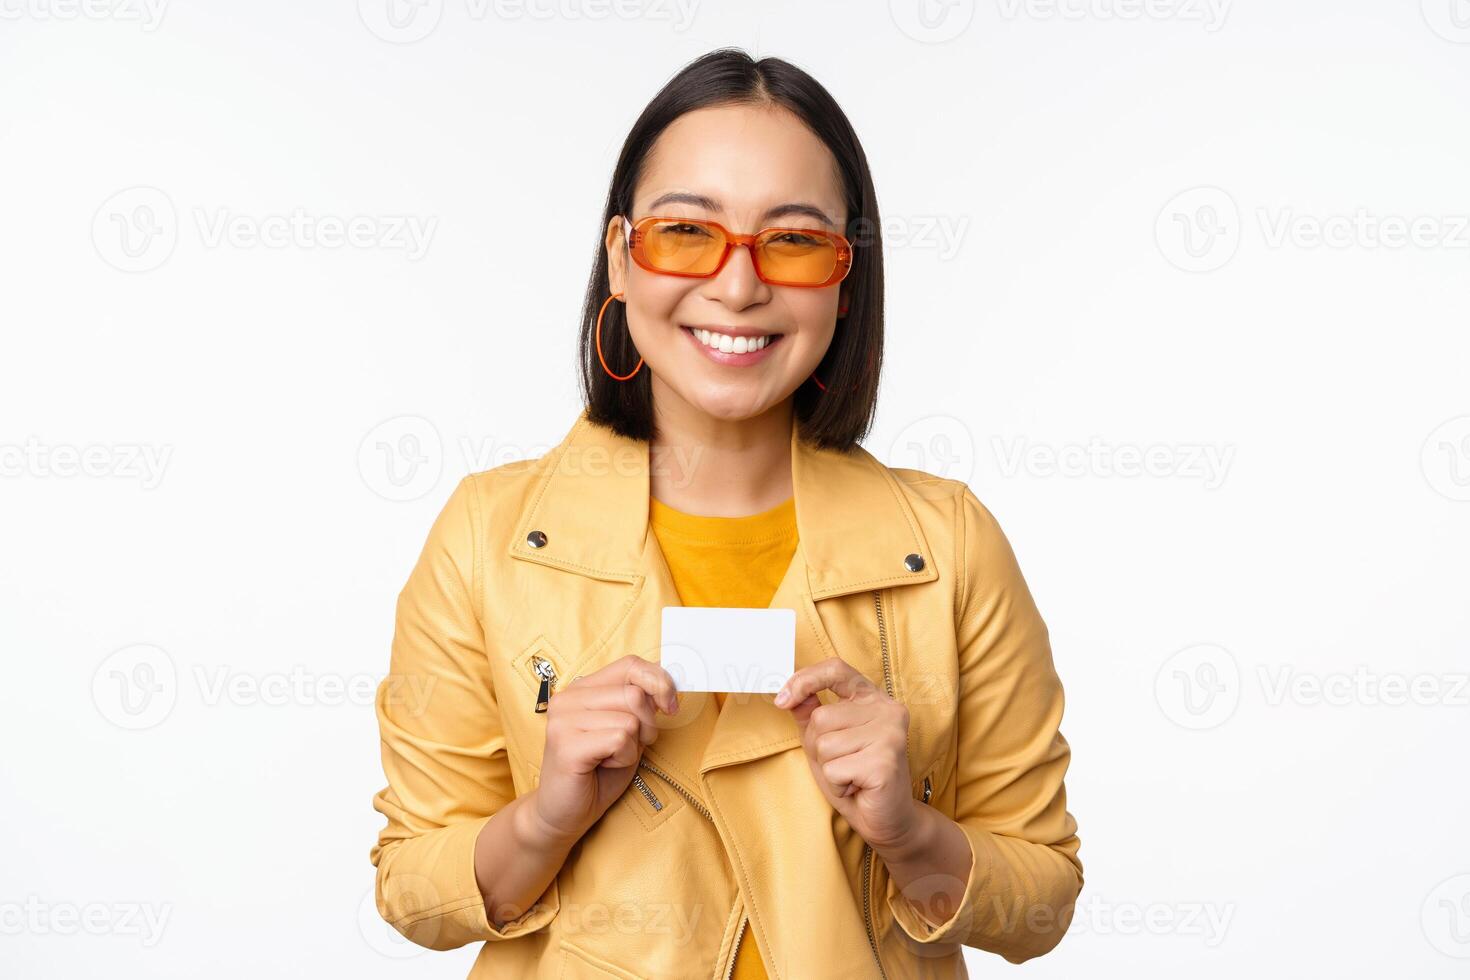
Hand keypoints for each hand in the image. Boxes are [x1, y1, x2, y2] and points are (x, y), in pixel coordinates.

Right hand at [533, 654, 679, 845]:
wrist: (564, 814)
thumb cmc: (598, 772)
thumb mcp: (627, 731)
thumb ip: (642, 704)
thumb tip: (668, 682)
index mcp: (582, 689)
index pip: (630, 664)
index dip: (659, 682)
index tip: (670, 707)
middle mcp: (568, 698)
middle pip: (635, 694)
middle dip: (647, 725)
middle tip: (629, 746)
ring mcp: (563, 720)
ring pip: (630, 719)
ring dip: (633, 746)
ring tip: (610, 758)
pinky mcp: (566, 745)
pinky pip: (619, 739)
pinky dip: (623, 758)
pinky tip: (602, 766)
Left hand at [774, 656, 919, 853]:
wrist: (886, 819)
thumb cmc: (854, 778)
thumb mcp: (825, 742)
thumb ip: (809, 715)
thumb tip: (788, 695)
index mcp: (871, 697)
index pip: (836, 669)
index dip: (805, 680)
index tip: (782, 700)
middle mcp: (887, 709)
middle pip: (822, 717)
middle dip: (819, 748)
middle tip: (843, 763)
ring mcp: (889, 734)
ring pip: (825, 744)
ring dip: (828, 769)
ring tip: (851, 776)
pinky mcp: (885, 761)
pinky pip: (834, 769)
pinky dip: (837, 785)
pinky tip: (857, 788)